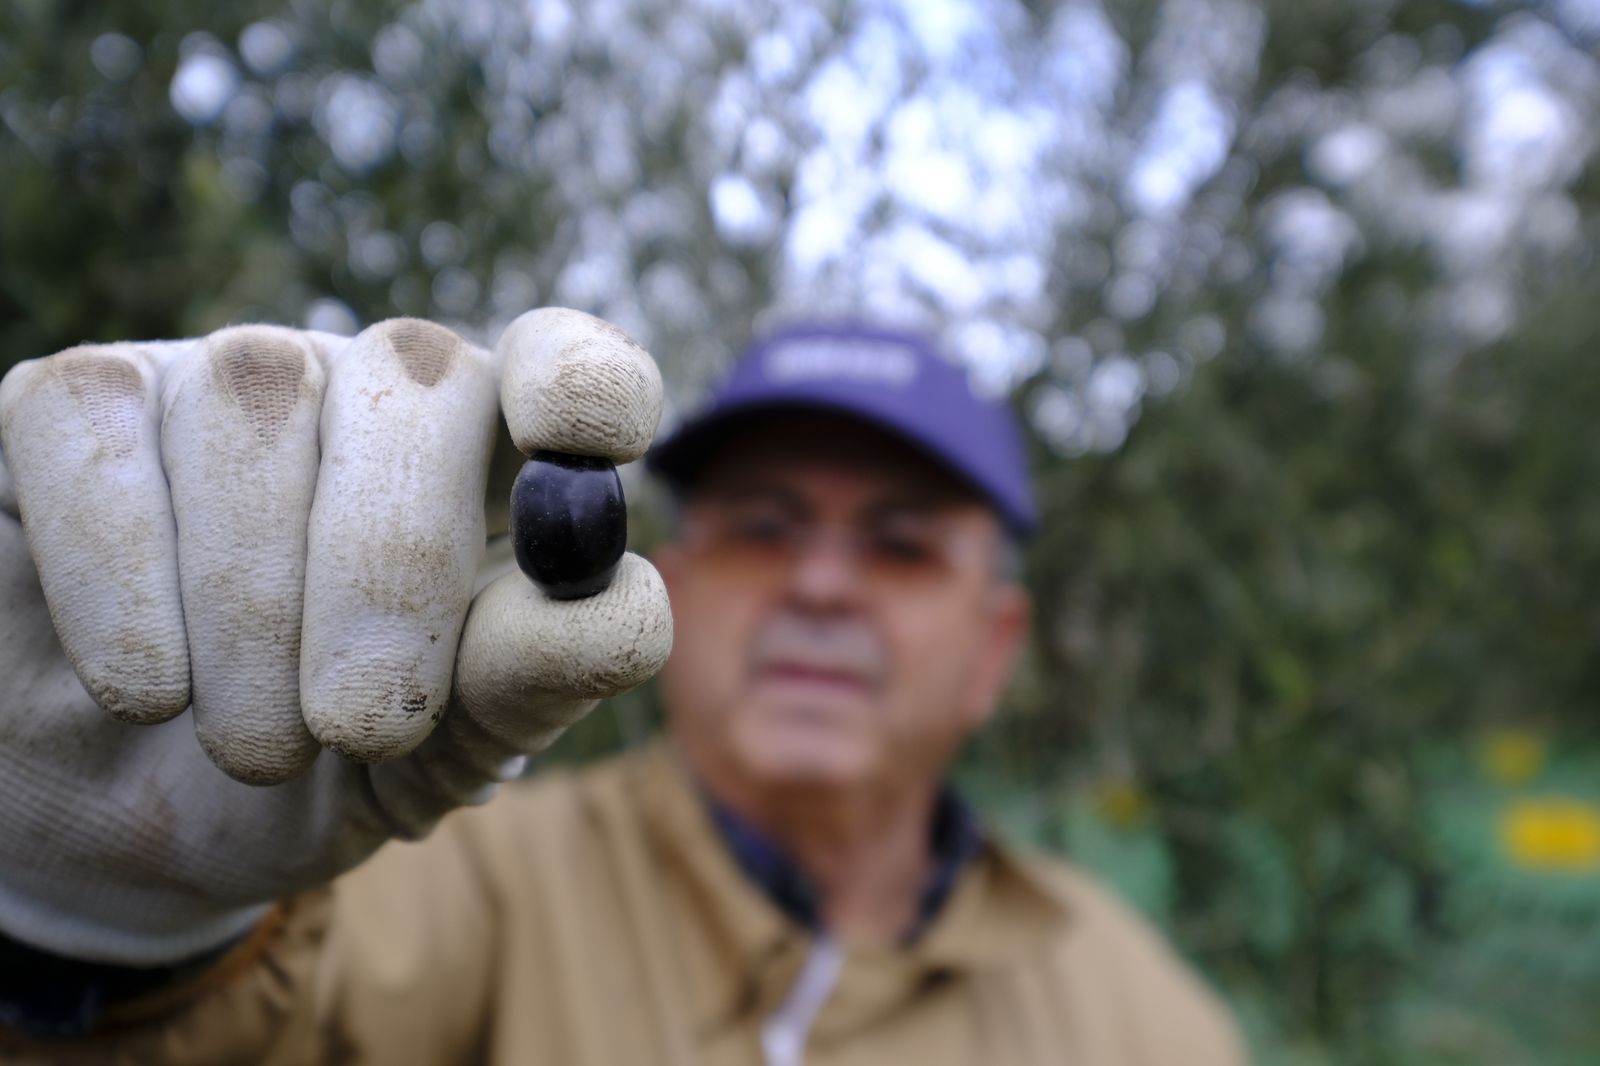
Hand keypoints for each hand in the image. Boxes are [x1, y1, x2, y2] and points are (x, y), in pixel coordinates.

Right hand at [0, 309, 671, 964]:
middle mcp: (371, 391)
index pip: (569, 365)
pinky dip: (124, 575)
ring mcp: (224, 381)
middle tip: (363, 724)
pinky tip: (149, 688)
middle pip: (416, 374)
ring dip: (254, 604)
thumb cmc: (332, 766)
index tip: (583, 437)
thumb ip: (537, 677)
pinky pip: (101, 426)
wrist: (143, 820)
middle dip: (391, 562)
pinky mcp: (79, 405)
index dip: (583, 379)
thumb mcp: (449, 751)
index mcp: (495, 463)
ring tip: (258, 747)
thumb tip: (620, 599)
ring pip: (255, 398)